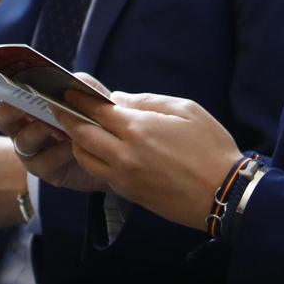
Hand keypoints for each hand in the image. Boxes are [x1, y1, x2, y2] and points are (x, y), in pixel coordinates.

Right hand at [0, 75, 111, 194]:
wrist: (107, 156)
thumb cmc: (93, 122)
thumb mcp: (91, 101)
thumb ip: (83, 87)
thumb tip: (74, 80)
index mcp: (30, 107)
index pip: (8, 94)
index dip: (8, 87)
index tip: (18, 80)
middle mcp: (23, 128)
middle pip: (2, 117)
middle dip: (14, 108)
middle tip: (30, 101)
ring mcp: (31, 152)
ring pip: (24, 139)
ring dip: (42, 129)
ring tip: (63, 123)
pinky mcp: (45, 171)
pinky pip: (47, 160)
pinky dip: (62, 150)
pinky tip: (76, 145)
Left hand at [55, 90, 240, 231]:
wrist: (224, 193)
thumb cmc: (210, 147)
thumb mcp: (185, 110)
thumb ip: (147, 101)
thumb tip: (118, 100)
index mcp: (138, 129)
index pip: (94, 110)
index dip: (76, 98)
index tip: (64, 89)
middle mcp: (124, 154)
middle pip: (81, 134)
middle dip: (67, 118)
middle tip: (59, 106)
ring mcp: (124, 177)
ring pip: (85, 157)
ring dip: (77, 141)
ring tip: (78, 128)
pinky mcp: (129, 193)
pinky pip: (99, 173)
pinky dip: (92, 159)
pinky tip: (98, 149)